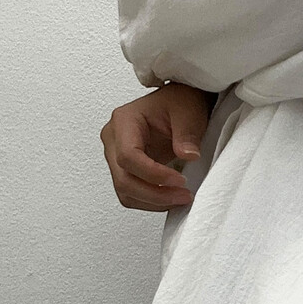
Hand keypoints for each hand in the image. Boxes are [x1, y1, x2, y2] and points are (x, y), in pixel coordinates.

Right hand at [100, 83, 213, 210]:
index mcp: (124, 121)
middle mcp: (114, 139)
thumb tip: (188, 155)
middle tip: (183, 196)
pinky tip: (171, 197)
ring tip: (180, 198)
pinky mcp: (126, 169)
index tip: (180, 180)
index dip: (153, 174)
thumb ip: (187, 133)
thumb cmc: (179, 102)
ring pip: (125, 192)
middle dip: (154, 194)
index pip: (128, 157)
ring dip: (153, 202)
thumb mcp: (188, 111)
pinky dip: (151, 201)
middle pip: (123, 179)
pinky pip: (132, 194)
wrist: (179, 105)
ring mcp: (116, 156)